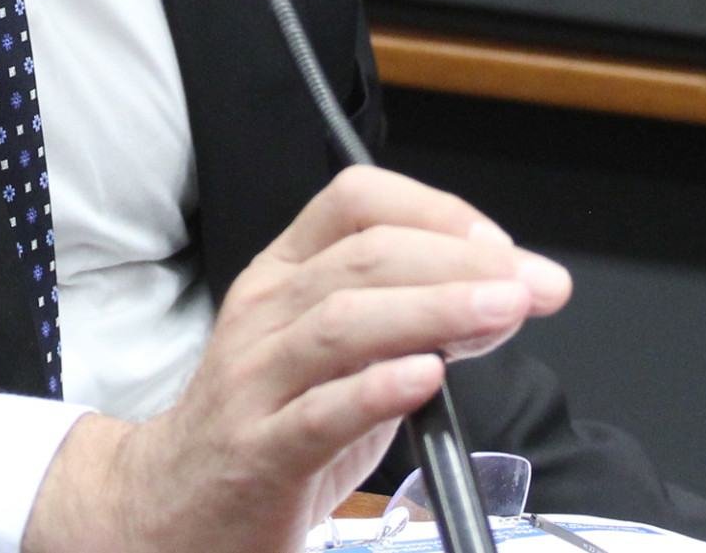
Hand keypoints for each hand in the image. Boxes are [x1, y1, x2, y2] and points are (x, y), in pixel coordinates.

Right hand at [22, 166, 567, 552]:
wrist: (174, 503)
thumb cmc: (271, 420)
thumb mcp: (334, 355)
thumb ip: (409, 321)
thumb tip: (502, 296)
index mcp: (283, 273)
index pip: (355, 201)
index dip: (436, 211)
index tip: (500, 248)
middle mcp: (264, 313)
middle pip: (363, 258)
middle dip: (460, 263)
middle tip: (531, 285)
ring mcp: (255, 381)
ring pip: (342, 322)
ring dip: (433, 310)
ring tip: (502, 314)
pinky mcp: (258, 452)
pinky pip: (317, 413)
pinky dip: (376, 389)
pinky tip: (425, 378)